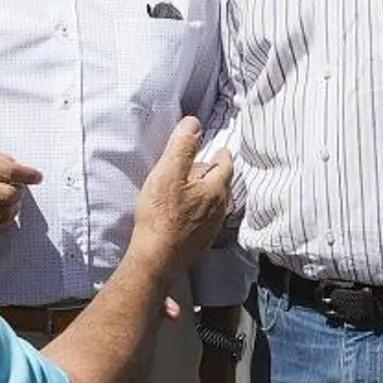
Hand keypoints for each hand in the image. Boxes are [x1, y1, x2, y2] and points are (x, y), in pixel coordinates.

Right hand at [0, 146, 43, 233]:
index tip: (36, 177)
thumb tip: (20, 169)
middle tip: (17, 191)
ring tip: (10, 205)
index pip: (12, 172)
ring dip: (13, 210)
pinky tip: (4, 219)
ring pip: (3, 214)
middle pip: (10, 196)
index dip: (29, 175)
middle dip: (19, 194)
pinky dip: (3, 226)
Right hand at [130, 117, 232, 262]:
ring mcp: (212, 228)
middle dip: (211, 174)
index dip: (222, 156)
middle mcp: (219, 209)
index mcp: (215, 189)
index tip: (219, 151)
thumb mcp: (168, 173)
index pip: (225, 166)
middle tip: (198, 167)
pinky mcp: (201, 243)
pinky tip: (185, 215)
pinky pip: (205, 220)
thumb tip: (194, 123)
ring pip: (214, 204)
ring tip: (191, 189)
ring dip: (205, 194)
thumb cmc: (161, 214)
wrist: (156, 258)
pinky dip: (198, 212)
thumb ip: (182, 146)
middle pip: (220, 185)